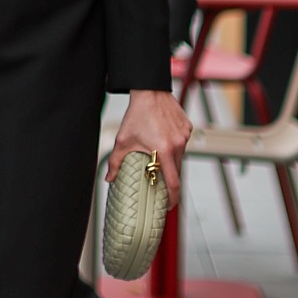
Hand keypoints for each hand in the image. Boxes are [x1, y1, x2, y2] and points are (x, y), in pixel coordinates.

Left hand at [107, 89, 191, 207]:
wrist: (149, 92)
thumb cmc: (136, 116)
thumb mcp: (123, 141)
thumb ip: (116, 162)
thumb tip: (109, 178)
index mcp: (164, 150)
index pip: (173, 182)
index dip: (173, 197)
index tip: (169, 205)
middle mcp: (178, 144)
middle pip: (177, 170)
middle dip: (169, 178)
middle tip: (159, 180)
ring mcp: (185, 136)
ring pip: (180, 156)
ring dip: (170, 159)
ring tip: (157, 152)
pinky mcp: (188, 128)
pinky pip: (182, 143)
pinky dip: (174, 145)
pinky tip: (162, 138)